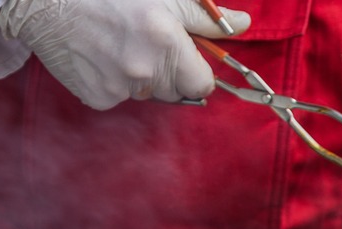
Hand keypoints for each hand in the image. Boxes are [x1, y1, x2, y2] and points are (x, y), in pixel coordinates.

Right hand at [0, 0, 250, 109]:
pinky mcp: (98, 98)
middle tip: (143, 43)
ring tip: (117, 45)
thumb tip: (243, 24)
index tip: (184, 58)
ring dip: (142, 78)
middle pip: (176, 92)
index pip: (202, 85)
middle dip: (169, 73)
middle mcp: (144, 69)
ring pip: (148, 95)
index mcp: (165, 40)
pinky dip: (114, 84)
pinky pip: (120, 99)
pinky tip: (98, 56)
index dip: (196, 72)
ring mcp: (120, 87)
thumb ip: (204, 16)